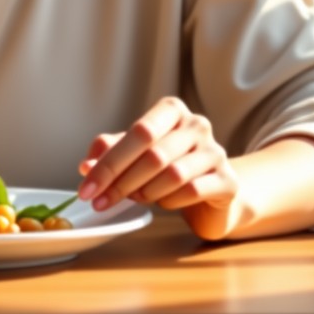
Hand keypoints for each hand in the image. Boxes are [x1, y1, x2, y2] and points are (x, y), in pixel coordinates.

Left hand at [77, 97, 242, 239]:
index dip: (109, 161)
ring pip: (172, 174)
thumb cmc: (169, 165)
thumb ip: (111, 153)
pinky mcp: (228, 180)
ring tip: (134, 198)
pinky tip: (162, 203)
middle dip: (120, 181)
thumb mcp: (136, 154)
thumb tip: (85, 166)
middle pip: (153, 154)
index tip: (86, 187)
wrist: (213, 193)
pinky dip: (169, 201)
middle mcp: (197, 124)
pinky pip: (192, 191)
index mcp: (171, 110)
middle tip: (99, 201)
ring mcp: (216, 151)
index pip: (139, 132)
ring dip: (145, 191)